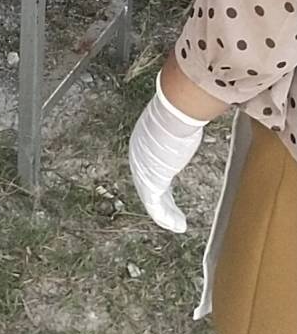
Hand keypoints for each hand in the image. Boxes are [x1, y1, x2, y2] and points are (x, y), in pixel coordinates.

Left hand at [128, 74, 207, 234]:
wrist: (174, 113)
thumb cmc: (180, 111)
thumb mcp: (179, 120)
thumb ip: (182, 123)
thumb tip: (195, 108)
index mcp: (143, 141)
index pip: (148, 164)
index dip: (157, 178)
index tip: (165, 188)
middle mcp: (139, 156)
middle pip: (147, 184)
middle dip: (159, 199)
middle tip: (168, 211)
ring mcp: (143, 170)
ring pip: (153, 199)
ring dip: (165, 213)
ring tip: (177, 224)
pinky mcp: (151, 183)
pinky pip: (157, 207)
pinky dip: (167, 218)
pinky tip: (178, 226)